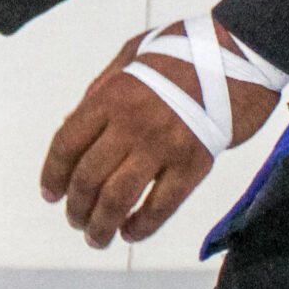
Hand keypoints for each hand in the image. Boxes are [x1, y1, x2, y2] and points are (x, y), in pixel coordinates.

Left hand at [40, 20, 281, 248]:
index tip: (50, 194)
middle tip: (75, 220)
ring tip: (96, 237)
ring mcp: (163, 146)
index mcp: (111, 96)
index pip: (67, 144)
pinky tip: (131, 233)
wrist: (239, 53)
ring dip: (101, 225)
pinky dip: (142, 227)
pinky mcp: (195, 164)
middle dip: (76, 207)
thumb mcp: (130, 56)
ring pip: (118, 199)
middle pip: (88, 178)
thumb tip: (71, 123)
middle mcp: (131, 123)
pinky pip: (161, 207)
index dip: (53, 174)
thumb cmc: (183, 51)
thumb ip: (99, 90)